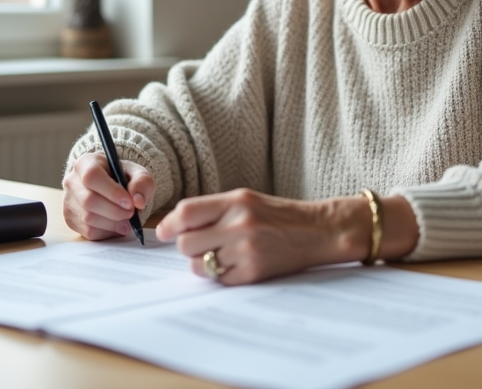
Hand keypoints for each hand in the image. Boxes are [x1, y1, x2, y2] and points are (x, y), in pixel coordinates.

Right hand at [62, 152, 154, 240]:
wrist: (111, 185)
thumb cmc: (122, 177)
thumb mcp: (137, 173)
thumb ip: (142, 183)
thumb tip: (138, 201)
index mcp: (86, 163)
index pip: (92, 176)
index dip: (112, 192)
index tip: (130, 202)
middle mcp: (72, 181)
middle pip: (88, 200)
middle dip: (115, 211)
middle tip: (131, 213)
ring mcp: (69, 201)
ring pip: (88, 218)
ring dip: (112, 223)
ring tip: (126, 220)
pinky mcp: (71, 219)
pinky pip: (88, 231)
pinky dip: (106, 232)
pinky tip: (116, 225)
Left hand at [156, 188, 353, 284]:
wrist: (317, 232)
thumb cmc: (277, 215)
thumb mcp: (245, 200)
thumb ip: (211, 210)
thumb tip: (168, 227)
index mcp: (236, 202)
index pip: (186, 213)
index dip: (169, 224)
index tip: (164, 232)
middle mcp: (240, 225)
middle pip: (186, 243)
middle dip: (188, 246)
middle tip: (202, 243)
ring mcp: (246, 251)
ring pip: (198, 264)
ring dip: (202, 262)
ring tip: (221, 254)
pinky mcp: (253, 273)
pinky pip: (218, 280)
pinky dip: (221, 275)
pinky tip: (236, 264)